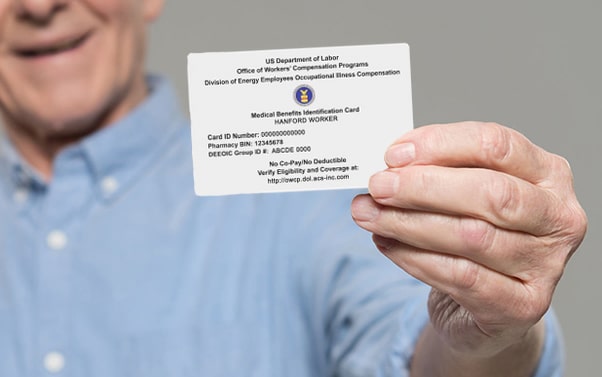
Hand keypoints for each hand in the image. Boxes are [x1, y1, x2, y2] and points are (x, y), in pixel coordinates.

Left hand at [351, 122, 586, 359]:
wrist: (488, 304)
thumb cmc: (476, 235)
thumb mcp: (465, 194)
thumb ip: (438, 172)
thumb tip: (392, 164)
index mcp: (548, 174)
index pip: (497, 145)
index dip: (441, 145)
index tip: (393, 154)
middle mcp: (558, 218)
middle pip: (490, 192)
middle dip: (422, 187)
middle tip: (377, 186)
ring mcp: (547, 265)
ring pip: (470, 236)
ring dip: (408, 224)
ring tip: (368, 215)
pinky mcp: (523, 306)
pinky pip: (460, 276)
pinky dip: (414, 258)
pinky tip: (386, 244)